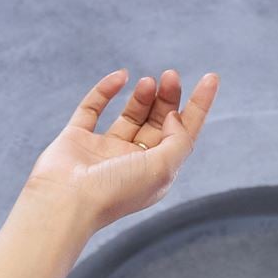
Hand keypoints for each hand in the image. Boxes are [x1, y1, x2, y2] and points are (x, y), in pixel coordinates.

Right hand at [26, 66, 218, 229]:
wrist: (66, 202)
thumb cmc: (115, 191)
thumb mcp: (162, 168)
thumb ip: (179, 140)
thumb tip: (175, 115)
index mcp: (154, 175)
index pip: (182, 136)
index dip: (198, 107)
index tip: (210, 77)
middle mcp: (131, 163)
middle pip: (158, 124)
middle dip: (168, 98)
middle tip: (171, 76)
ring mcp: (104, 151)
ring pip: (130, 116)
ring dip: (143, 96)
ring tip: (149, 82)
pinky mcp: (77, 139)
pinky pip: (93, 108)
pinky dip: (106, 90)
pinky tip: (120, 77)